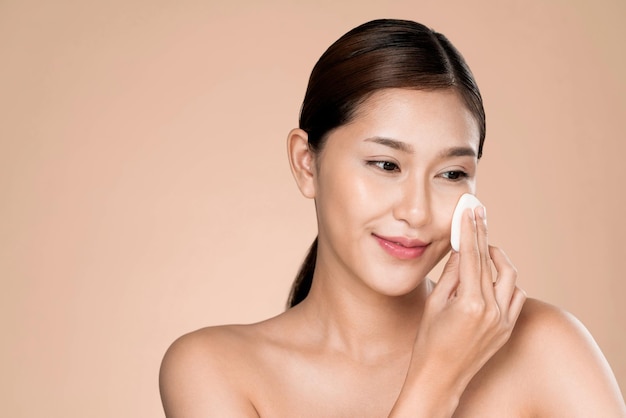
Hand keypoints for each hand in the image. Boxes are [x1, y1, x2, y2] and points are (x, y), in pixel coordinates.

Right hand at [413, 206, 525, 396]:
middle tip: (478, 214)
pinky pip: (515, 296)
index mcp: (470, 303)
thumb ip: (451, 275)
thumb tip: (460, 250)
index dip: (469, 230)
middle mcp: (492, 311)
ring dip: (497, 258)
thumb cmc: (429, 341)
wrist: (440, 378)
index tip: (469, 211)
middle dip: (483, 235)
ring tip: (483, 248)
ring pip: (509, 276)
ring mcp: (503, 321)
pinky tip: (493, 276)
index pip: (472, 256)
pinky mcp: (507, 329)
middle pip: (490, 261)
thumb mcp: (435, 303)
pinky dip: (506, 281)